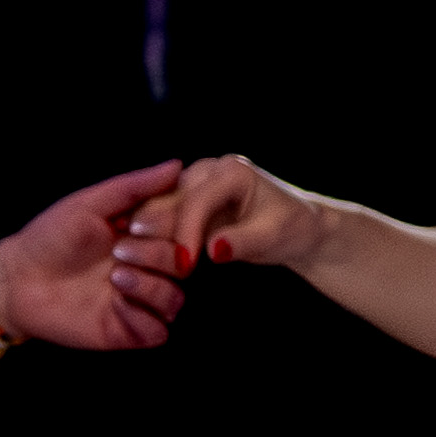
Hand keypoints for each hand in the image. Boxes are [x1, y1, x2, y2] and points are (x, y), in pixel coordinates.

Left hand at [0, 160, 196, 350]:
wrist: (16, 278)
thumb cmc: (50, 237)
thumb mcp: (90, 204)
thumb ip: (134, 187)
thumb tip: (177, 165)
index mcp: (145, 238)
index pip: (182, 232)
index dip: (169, 227)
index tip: (135, 223)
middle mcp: (148, 270)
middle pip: (183, 266)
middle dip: (158, 256)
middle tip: (119, 251)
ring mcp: (138, 302)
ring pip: (175, 301)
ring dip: (152, 288)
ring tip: (116, 276)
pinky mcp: (126, 331)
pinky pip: (157, 332)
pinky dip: (143, 318)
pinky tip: (117, 304)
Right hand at [143, 153, 337, 279]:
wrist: (294, 227)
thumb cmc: (291, 228)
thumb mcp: (274, 236)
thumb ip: (243, 242)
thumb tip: (213, 250)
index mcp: (231, 171)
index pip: (197, 200)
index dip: (186, 233)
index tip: (182, 266)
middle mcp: (206, 171)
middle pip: (168, 201)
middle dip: (156, 234)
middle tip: (142, 265)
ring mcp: (192, 184)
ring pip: (156, 209)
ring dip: (147, 237)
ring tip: (141, 265)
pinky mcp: (184, 201)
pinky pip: (159, 218)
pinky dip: (152, 238)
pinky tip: (145, 259)